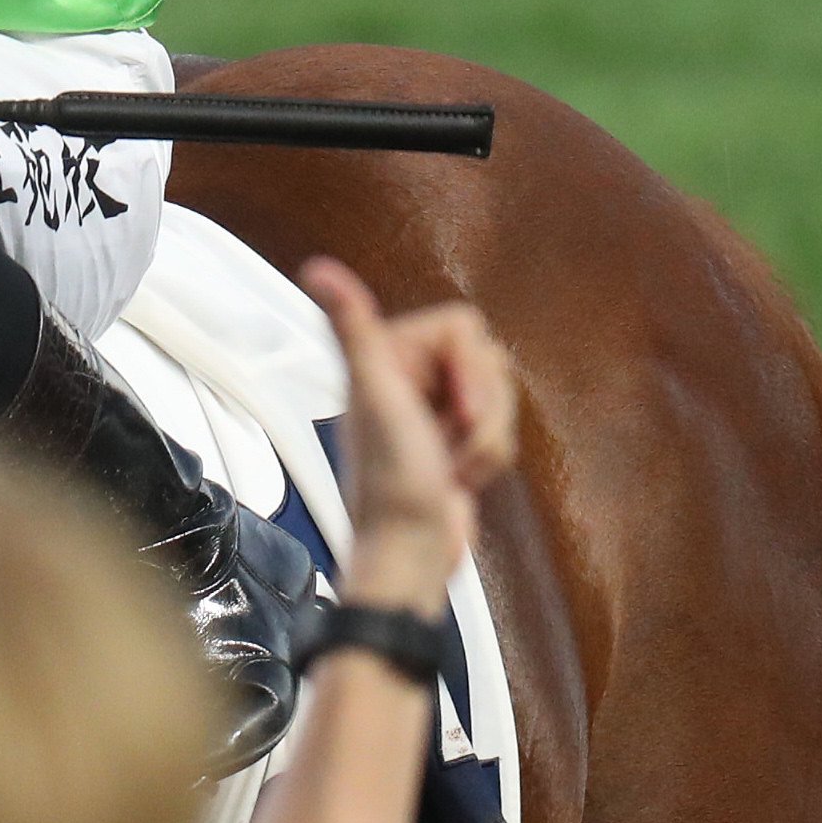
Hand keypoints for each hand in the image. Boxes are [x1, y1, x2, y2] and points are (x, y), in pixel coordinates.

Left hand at [301, 257, 518, 612]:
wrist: (411, 552)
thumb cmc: (391, 485)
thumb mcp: (375, 396)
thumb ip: (354, 329)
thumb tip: (318, 271)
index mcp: (389, 355)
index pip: (465, 326)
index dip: (470, 370)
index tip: (451, 405)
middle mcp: (410, 375)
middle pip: (489, 359)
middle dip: (482, 409)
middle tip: (448, 440)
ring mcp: (436, 407)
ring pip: (502, 395)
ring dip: (487, 438)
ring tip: (452, 464)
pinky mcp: (458, 437)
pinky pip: (502, 427)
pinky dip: (489, 456)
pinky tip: (459, 476)